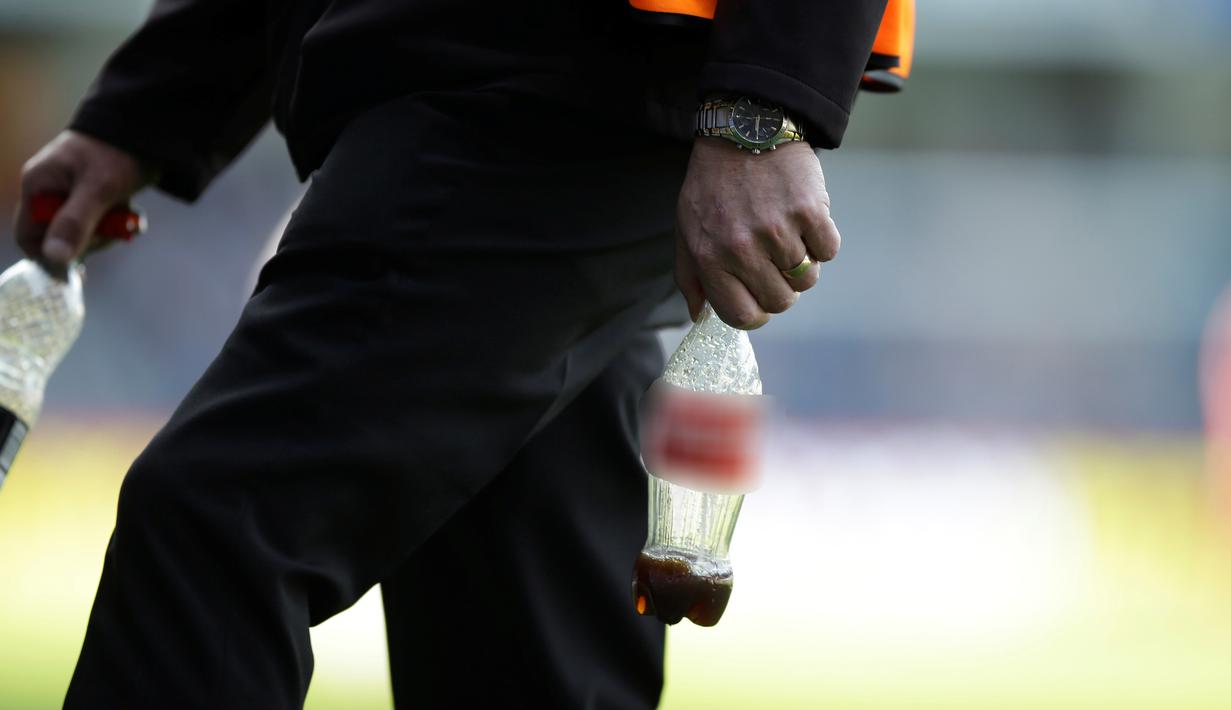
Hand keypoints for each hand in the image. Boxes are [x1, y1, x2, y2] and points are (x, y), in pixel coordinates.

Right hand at [14, 131, 152, 265]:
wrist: (145, 128)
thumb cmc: (116, 152)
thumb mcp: (98, 189)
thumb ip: (75, 223)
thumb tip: (54, 258)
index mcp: (38, 185)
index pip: (28, 236)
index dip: (50, 253)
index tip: (80, 260)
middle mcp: (48, 190)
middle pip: (60, 238)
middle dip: (90, 239)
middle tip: (114, 228)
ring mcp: (70, 193)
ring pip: (84, 233)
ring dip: (108, 231)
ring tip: (126, 216)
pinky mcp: (91, 196)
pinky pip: (99, 223)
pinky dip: (116, 223)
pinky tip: (130, 214)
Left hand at [674, 138, 839, 328]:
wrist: (744, 129)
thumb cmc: (713, 184)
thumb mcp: (687, 228)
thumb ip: (690, 276)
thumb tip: (700, 315)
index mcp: (710, 258)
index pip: (743, 316)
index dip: (756, 313)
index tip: (760, 298)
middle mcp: (742, 249)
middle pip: (780, 302)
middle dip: (781, 288)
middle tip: (775, 261)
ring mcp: (778, 230)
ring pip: (807, 279)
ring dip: (802, 262)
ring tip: (788, 235)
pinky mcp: (809, 211)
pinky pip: (829, 251)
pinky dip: (822, 241)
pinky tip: (805, 221)